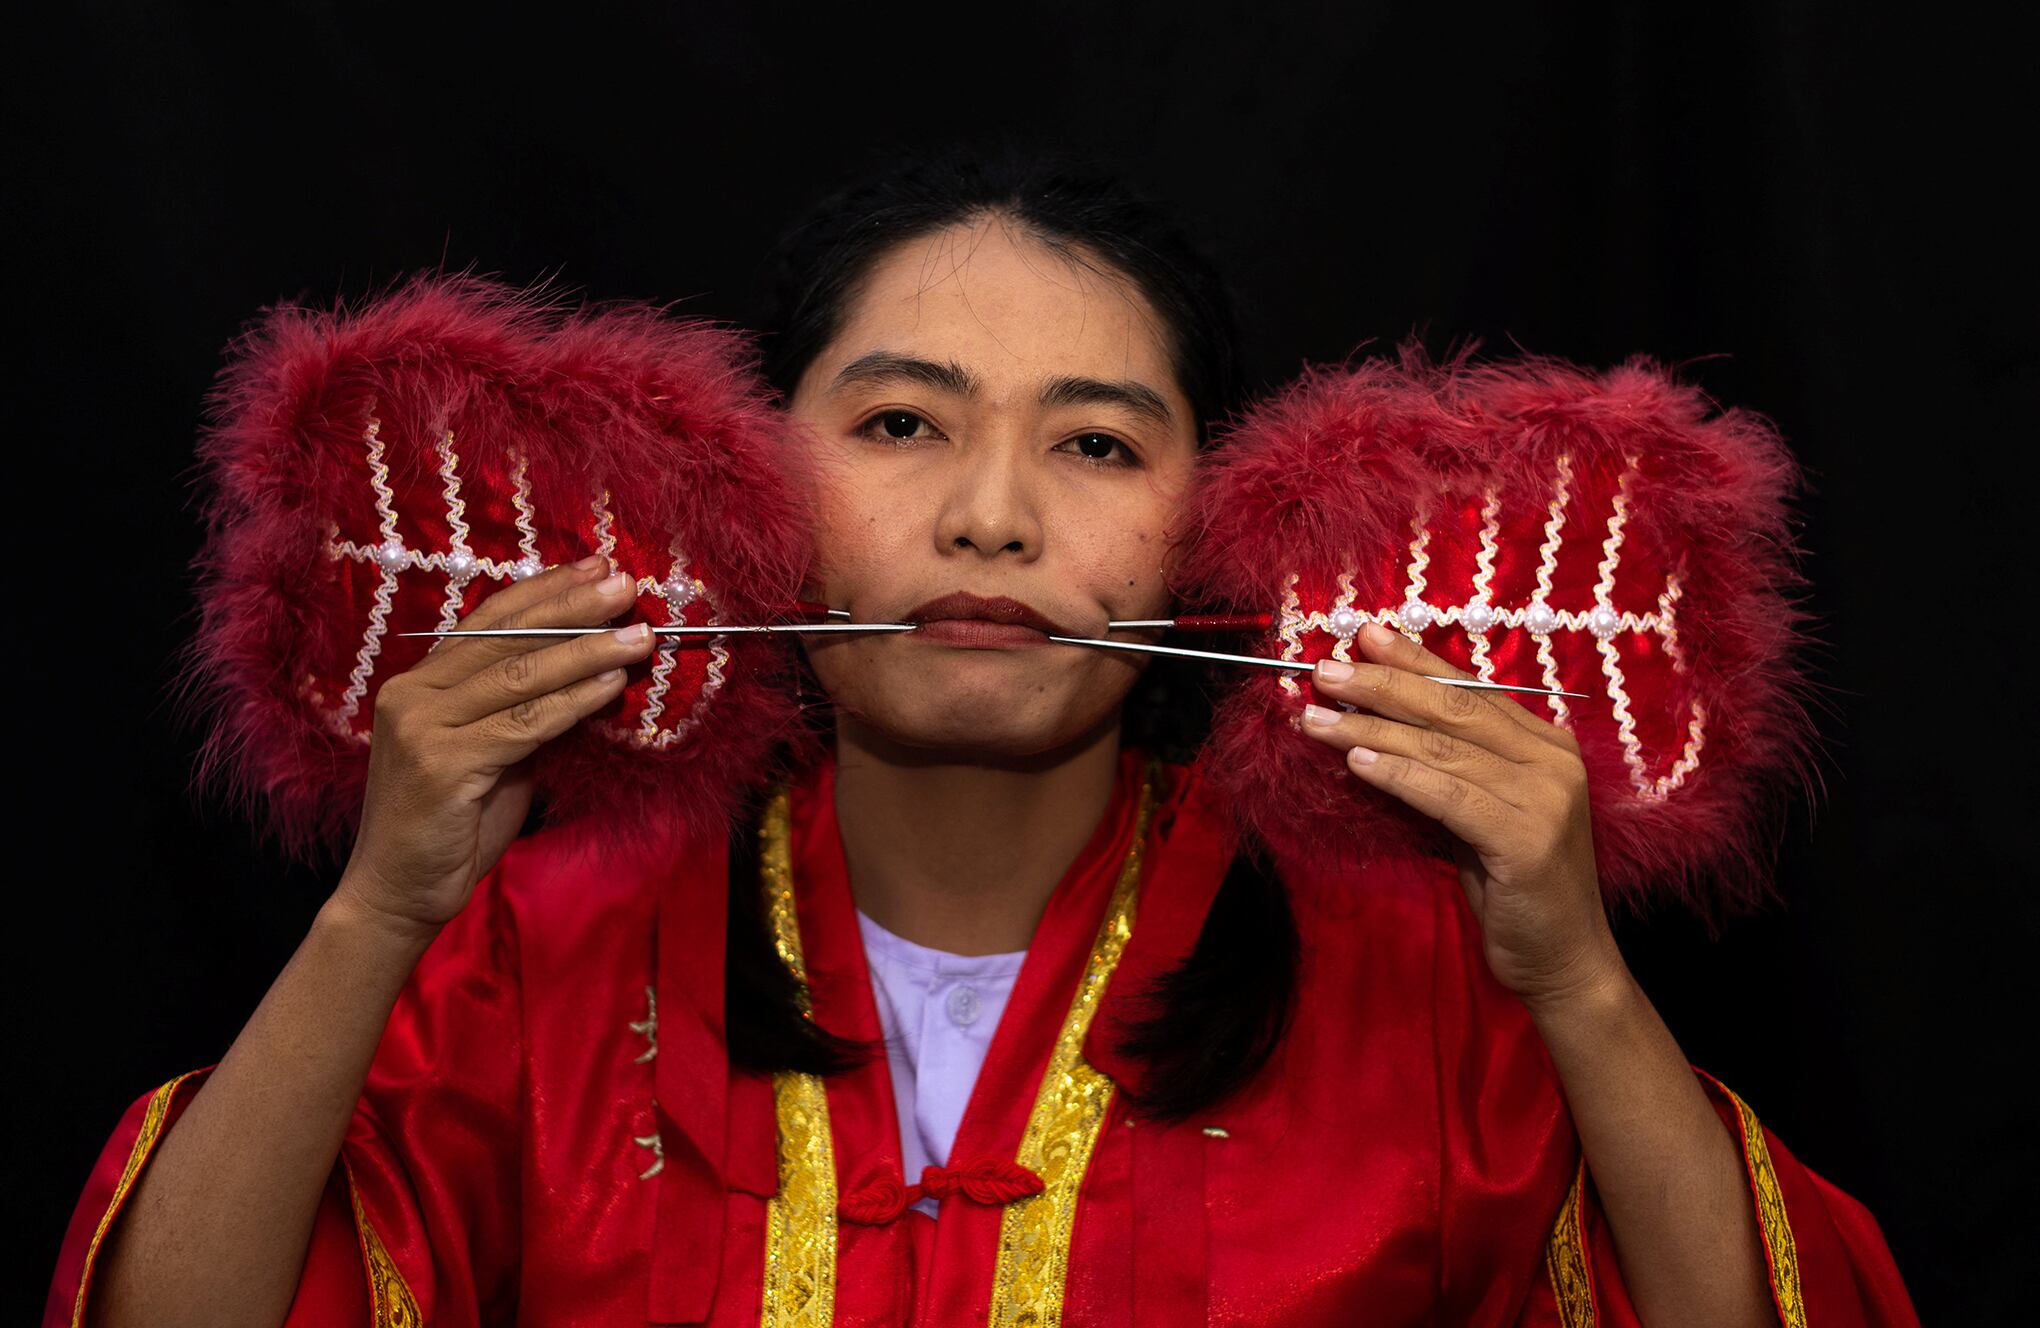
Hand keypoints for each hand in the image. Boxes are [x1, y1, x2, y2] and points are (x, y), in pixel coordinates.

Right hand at [337, 556, 656, 938]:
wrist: (398, 893)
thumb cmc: (452, 824)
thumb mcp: (494, 754)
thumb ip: (525, 710)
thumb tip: (594, 670)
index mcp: (420, 682)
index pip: (489, 620)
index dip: (545, 590)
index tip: (595, 566)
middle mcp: (413, 694)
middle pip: (506, 637)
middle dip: (574, 607)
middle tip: (627, 586)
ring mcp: (422, 727)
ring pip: (519, 676)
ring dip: (587, 651)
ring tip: (639, 637)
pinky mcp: (442, 764)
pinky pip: (523, 725)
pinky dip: (572, 702)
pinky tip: (610, 685)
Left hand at [1295, 623, 1621, 1007]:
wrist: (1562, 961)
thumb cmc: (1512, 887)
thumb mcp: (1477, 814)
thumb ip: (1446, 768)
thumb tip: (1372, 724)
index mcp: (1546, 745)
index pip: (1468, 691)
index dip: (1414, 660)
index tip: (1362, 635)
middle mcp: (1553, 761)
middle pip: (1452, 709)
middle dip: (1381, 684)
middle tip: (1325, 669)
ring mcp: (1545, 798)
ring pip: (1441, 749)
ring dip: (1371, 729)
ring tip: (1317, 718)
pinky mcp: (1526, 839)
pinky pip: (1446, 794)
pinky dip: (1396, 774)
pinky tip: (1356, 761)